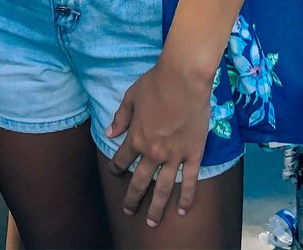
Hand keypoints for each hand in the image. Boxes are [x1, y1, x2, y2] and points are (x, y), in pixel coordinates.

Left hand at [106, 58, 211, 226]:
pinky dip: (186, 197)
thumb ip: (121, 118)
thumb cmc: (155, 83)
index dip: (116, 167)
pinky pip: (190, 181)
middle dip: (133, 197)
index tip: (114, 172)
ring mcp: (174, 156)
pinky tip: (182, 210)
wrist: (183, 79)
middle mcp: (153, 152)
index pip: (122, 159)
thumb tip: (109, 134)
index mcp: (136, 138)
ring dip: (156, 207)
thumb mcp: (131, 97)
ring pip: (164, 188)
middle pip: (141, 181)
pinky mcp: (193, 154)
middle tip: (129, 210)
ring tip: (152, 223)